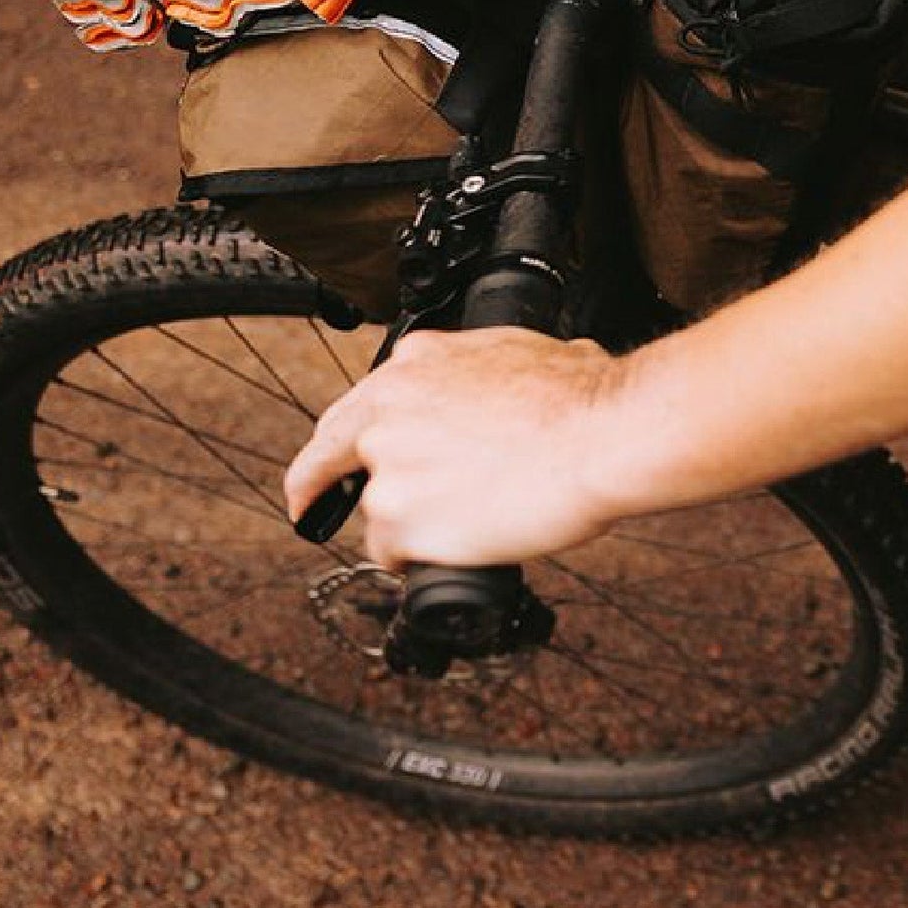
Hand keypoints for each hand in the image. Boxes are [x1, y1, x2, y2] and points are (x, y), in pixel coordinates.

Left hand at [283, 328, 628, 568]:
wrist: (598, 432)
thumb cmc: (578, 395)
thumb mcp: (518, 351)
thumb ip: (476, 371)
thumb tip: (499, 381)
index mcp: (415, 362)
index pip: (356, 405)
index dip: (341, 441)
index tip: (328, 463)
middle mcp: (387, 408)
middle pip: (332, 454)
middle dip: (317, 482)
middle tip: (309, 508)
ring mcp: (386, 465)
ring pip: (375, 510)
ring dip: (409, 522)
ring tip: (467, 522)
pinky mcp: (397, 518)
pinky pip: (391, 552)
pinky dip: (418, 556)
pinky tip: (456, 548)